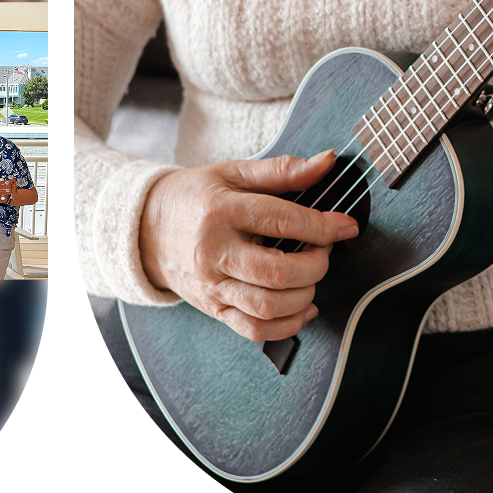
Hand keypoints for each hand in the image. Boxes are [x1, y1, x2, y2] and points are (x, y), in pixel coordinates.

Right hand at [139, 149, 358, 341]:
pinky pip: (254, 330)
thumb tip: (326, 162)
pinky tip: (302, 307)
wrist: (146, 228)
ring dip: (305, 295)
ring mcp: (212, 285)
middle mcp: (214, 252)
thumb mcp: (232, 173)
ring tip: (311, 276)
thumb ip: (282, 170)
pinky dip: (288, 326)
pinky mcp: (213, 308)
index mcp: (221, 211)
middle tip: (324, 250)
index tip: (346, 226)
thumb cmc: (194, 197)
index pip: (281, 221)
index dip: (323, 226)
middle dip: (317, 265)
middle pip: (278, 272)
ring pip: (269, 307)